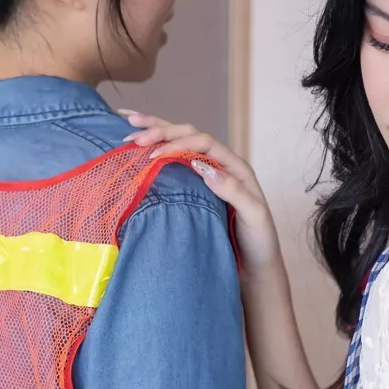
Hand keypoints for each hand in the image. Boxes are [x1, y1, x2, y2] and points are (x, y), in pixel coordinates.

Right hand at [118, 113, 280, 275]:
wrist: (256, 266)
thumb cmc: (258, 241)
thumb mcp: (254, 215)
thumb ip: (232, 190)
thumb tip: (201, 165)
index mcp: (234, 167)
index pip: (203, 143)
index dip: (179, 143)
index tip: (155, 153)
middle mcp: (220, 166)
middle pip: (188, 136)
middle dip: (161, 130)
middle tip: (134, 134)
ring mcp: (206, 176)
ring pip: (180, 143)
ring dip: (156, 131)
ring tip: (129, 122)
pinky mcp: (194, 188)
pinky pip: (175, 162)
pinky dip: (157, 149)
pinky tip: (138, 145)